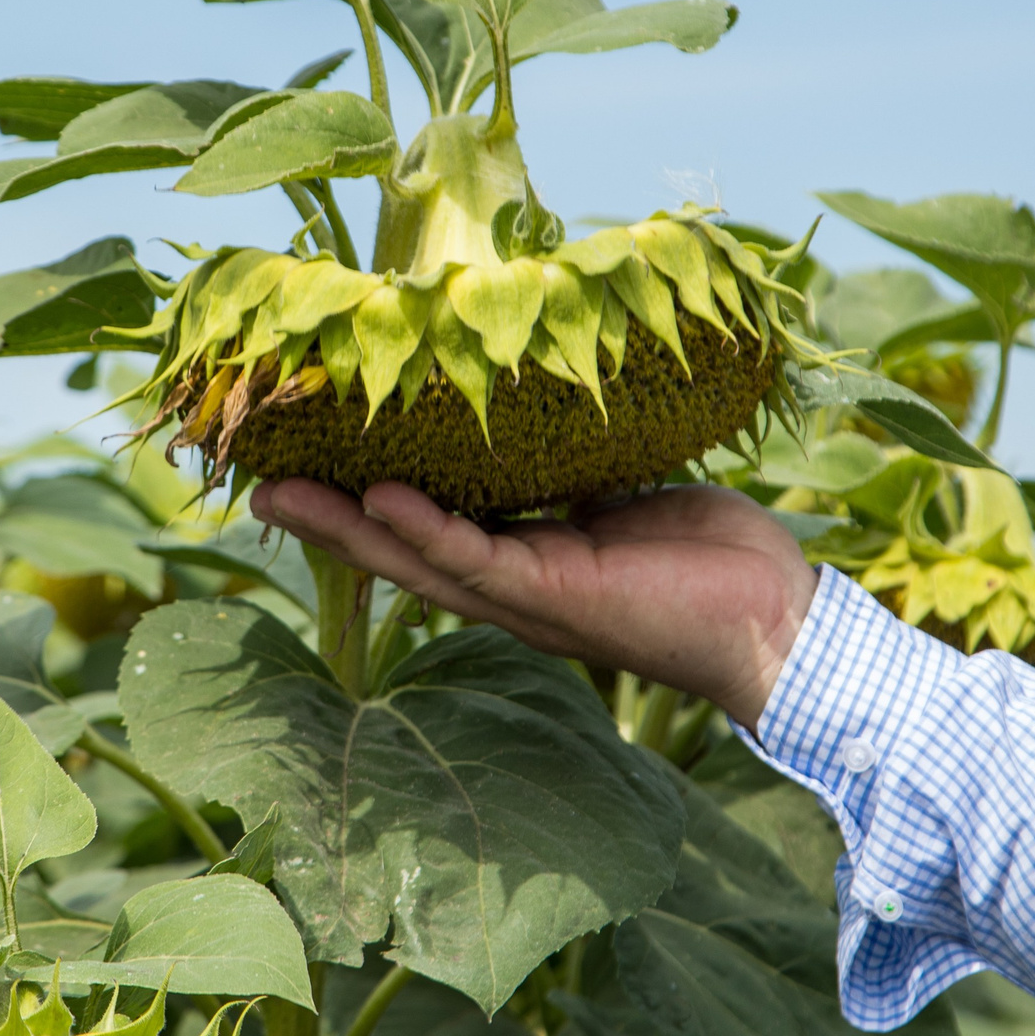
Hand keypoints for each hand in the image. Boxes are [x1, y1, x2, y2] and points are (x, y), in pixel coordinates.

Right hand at [249, 479, 819, 729]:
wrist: (778, 621)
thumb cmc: (714, 557)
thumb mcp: (626, 495)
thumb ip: (574, 472)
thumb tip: (545, 414)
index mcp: (525, 559)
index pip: (426, 527)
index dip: (362, 501)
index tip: (303, 463)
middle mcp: (512, 586)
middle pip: (396, 553)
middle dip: (325, 521)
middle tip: (255, 483)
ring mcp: (529, 598)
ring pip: (418, 562)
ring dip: (347, 531)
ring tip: (281, 495)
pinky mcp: (557, 598)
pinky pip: (478, 561)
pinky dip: (428, 532)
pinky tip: (384, 500)